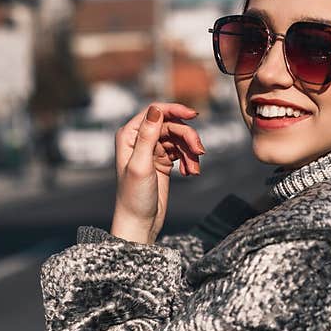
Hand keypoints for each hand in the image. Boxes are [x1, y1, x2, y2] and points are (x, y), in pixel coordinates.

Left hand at [110, 102, 205, 243]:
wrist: (140, 222)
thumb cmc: (134, 196)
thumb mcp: (140, 165)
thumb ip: (147, 136)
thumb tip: (156, 109)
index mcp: (129, 135)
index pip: (155, 112)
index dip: (175, 110)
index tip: (194, 115)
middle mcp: (140, 139)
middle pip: (172, 126)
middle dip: (188, 138)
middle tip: (200, 152)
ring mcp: (153, 149)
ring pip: (180, 139)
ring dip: (191, 152)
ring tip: (194, 170)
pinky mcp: (163, 160)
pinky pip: (182, 152)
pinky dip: (189, 161)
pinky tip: (191, 173)